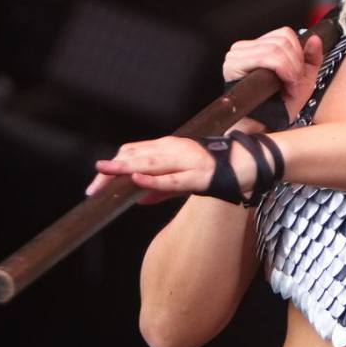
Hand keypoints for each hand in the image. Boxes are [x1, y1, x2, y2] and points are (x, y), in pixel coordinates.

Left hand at [85, 135, 255, 204]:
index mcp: (170, 148)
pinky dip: (154, 181)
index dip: (113, 166)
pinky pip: (173, 179)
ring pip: (150, 164)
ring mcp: (187, 159)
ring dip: (125, 170)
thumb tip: (137, 198)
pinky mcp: (199, 174)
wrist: (253, 161)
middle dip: (112, 172)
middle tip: (92, 189)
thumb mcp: (185, 179)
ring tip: (104, 175)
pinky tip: (138, 182)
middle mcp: (175, 149)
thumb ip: (161, 188)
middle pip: (136, 156)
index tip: (96, 183)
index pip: (134, 153)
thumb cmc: (221, 167)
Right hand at [222, 27, 325, 123]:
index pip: (284, 34)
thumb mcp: (304, 79)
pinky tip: (283, 86)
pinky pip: (266, 57)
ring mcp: (236, 56)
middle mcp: (244, 48)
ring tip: (289, 87)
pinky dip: (282, 71)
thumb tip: (315, 38)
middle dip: (295, 64)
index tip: (298, 74)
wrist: (267, 126)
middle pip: (282, 40)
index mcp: (258, 47)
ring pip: (276, 48)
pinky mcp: (233, 65)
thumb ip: (312, 58)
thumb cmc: (281, 106)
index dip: (298, 53)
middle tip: (294, 84)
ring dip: (290, 70)